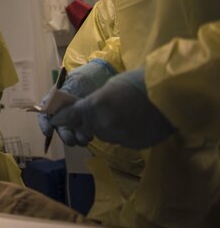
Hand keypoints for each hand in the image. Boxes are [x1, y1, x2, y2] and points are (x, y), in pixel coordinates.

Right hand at [37, 59, 116, 137]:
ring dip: (78, 139)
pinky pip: (85, 134)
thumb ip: (57, 96)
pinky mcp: (86, 125)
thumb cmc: (76, 83)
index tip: (48, 132)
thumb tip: (47, 107)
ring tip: (84, 138)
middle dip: (66, 136)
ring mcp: (74, 122)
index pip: (44, 118)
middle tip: (71, 140)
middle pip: (61, 130)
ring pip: (73, 135)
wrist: (94, 82)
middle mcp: (62, 117)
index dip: (44, 126)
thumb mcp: (65, 86)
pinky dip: (87, 136)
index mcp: (53, 106)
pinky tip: (91, 134)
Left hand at [50, 68, 174, 148]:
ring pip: (104, 135)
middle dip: (88, 122)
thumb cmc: (140, 82)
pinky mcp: (134, 145)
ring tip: (119, 115)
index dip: (62, 119)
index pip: (69, 117)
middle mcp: (102, 125)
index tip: (55, 121)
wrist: (172, 94)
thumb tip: (86, 108)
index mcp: (93, 107)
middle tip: (96, 113)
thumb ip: (94, 101)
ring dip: (105, 128)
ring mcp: (119, 137)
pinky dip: (122, 133)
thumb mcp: (110, 86)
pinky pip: (121, 140)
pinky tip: (132, 122)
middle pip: (87, 128)